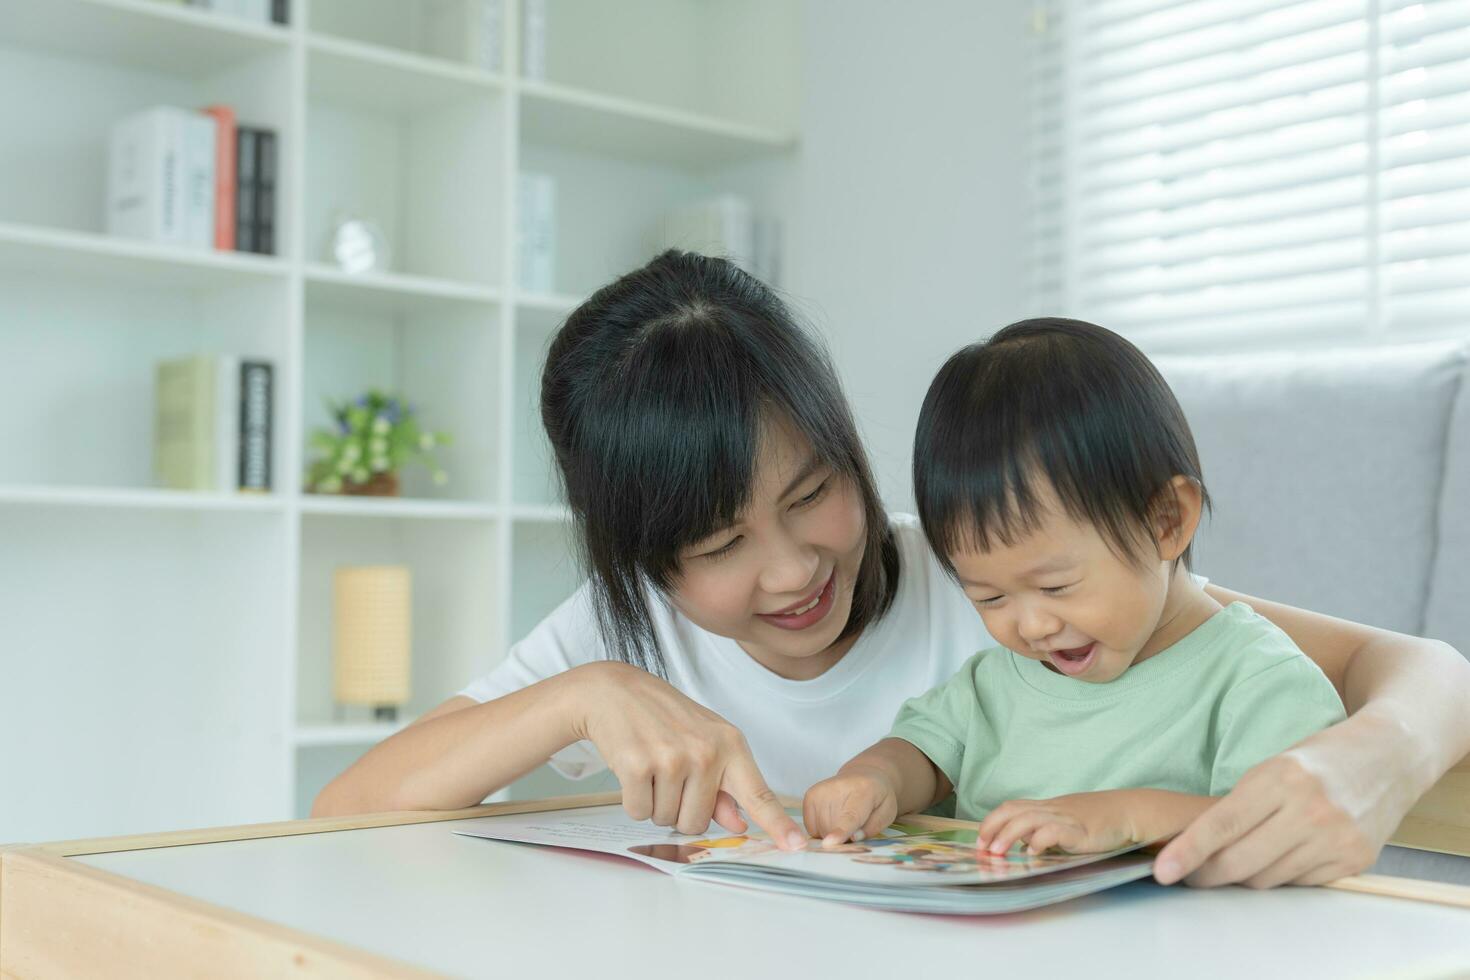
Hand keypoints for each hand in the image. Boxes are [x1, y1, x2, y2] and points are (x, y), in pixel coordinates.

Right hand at [573, 662, 805, 849]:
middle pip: (698, 823)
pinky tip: (634, 768)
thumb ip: (723, 786)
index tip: (797, 846)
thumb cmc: (663, 717)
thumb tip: (739, 822)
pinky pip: (639, 812)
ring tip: (651, 765)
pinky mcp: (638, 764)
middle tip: (669, 773)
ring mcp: (672, 758)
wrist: (615, 691)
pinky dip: (633, 799)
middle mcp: (706, 751)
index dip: (778, 824)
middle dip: (679, 808)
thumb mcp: (704, 742)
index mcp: (730, 745)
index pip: (758, 794)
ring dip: (655, 802)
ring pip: (667, 819)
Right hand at [802, 766, 899, 845]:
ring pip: (820, 831)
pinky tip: (833, 817)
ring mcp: (820, 790)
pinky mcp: (809, 795)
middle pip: (833, 829)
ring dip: (832, 834)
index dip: (840, 831)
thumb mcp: (887, 812)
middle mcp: (837, 787)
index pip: (850, 816)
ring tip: (845, 819)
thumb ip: (873, 827)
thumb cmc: (877, 798)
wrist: (864, 775)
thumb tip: (853, 838)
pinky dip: (822, 829)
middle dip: (843, 838)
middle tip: (855, 827)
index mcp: (864, 791)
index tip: (829, 843)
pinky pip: (811, 828)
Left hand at [976, 791, 1136, 855]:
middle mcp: (1052, 809)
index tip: (981, 839)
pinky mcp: (1079, 830)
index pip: (1011, 807)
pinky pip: (1053, 831)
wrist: (1128, 811)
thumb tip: (1022, 844)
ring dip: (1007, 835)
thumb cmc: (1098, 819)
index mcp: (1046, 807)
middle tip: (982, 848)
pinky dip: (1039, 841)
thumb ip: (1044, 830)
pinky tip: (1032, 852)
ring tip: (998, 853)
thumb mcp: (1066, 822)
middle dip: (992, 827)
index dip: (992, 821)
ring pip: (1027, 820)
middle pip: (1013, 810)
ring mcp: (1065, 818)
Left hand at [1154, 743, 1386, 888]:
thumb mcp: (1274, 766)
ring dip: (1244, 877)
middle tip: (1189, 875)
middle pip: (1240, 862)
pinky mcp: (1355, 860)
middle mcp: (1310, 811)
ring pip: (1267, 879)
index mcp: (1281, 778)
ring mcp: (1336, 839)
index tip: (1163, 870)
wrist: (1390, 756)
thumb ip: (1242, 803)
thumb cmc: (1321, 758)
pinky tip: (1279, 857)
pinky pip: (1299, 884)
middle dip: (1207, 874)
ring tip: (1236, 861)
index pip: (1222, 824)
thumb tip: (1198, 845)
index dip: (1188, 851)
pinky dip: (1281, 876)